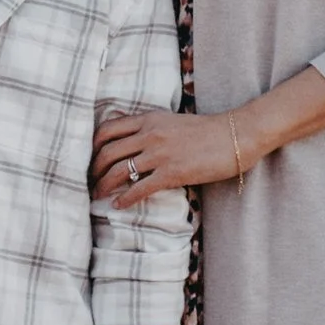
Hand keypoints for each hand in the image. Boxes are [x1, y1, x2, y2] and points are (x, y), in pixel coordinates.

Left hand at [91, 107, 242, 206]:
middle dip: (93, 169)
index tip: (88, 158)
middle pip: (107, 152)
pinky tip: (118, 205)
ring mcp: (159, 154)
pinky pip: (139, 189)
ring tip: (97, 195)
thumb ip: (150, 127)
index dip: (92, 146)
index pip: (107, 129)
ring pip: (118, 171)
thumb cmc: (207, 130)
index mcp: (148, 119)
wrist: (236, 135)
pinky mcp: (171, 173)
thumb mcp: (171, 120)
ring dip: (103, 185)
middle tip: (88, 181)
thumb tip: (131, 139)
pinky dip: (124, 199)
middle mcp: (149, 134)